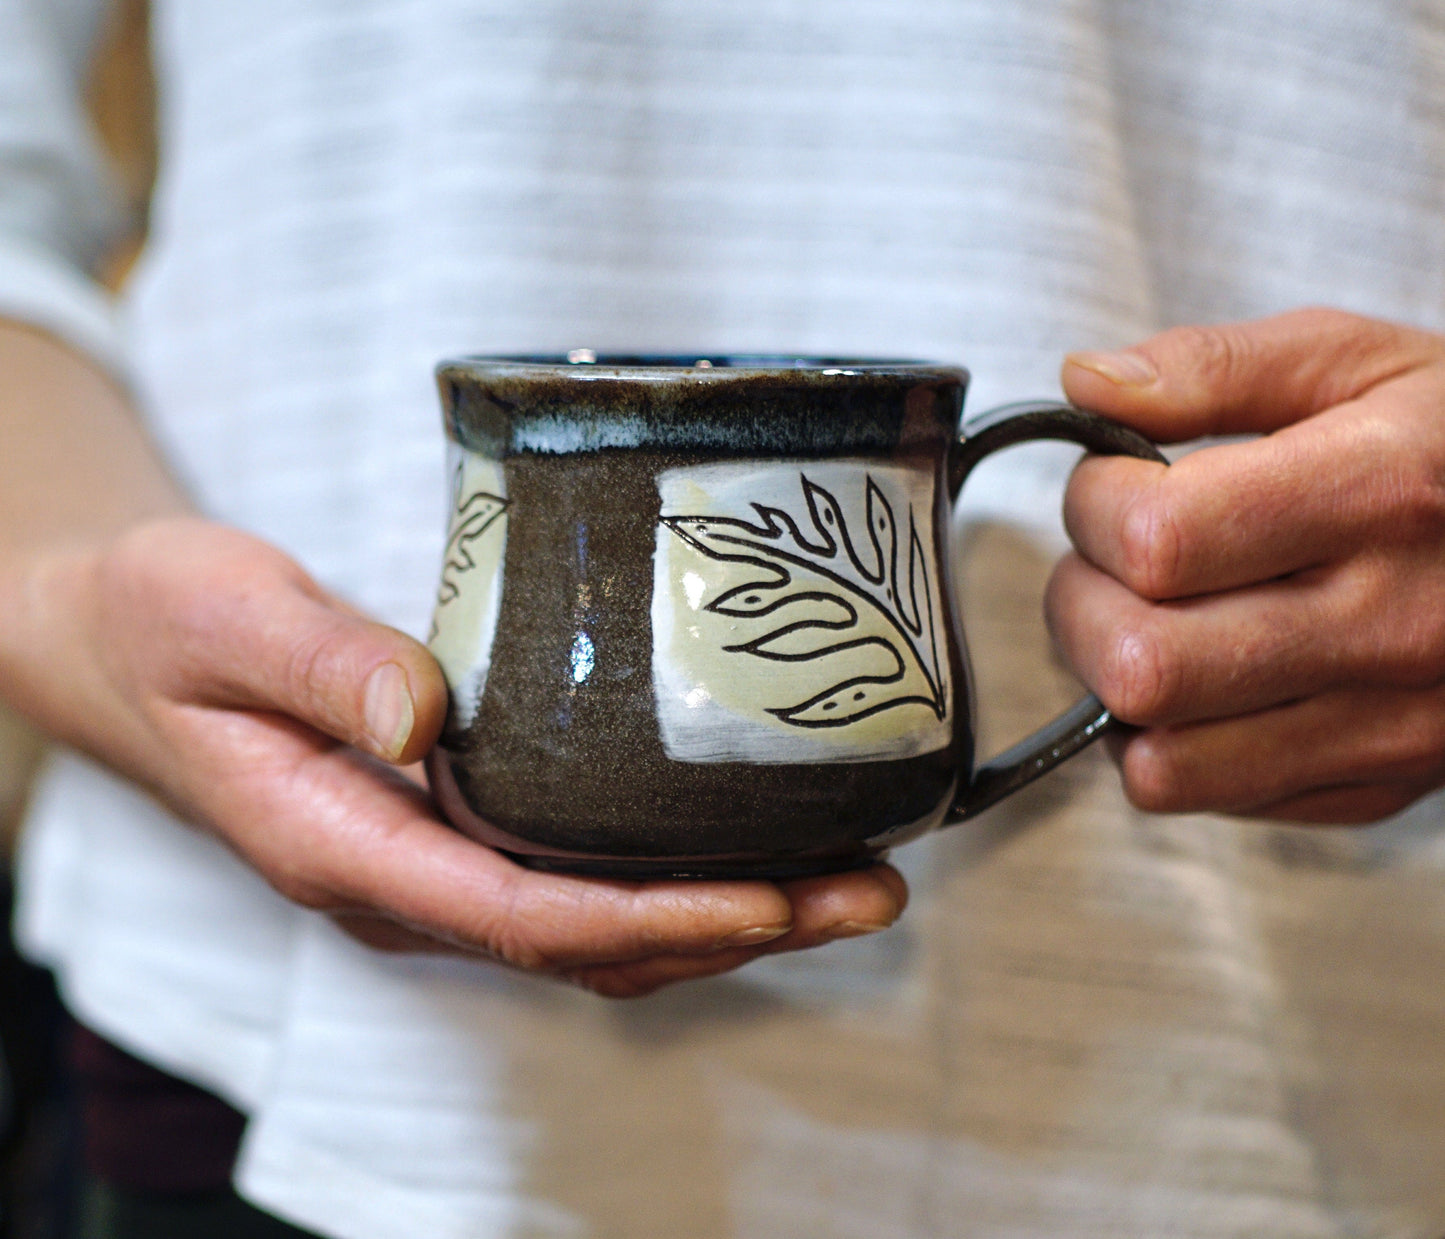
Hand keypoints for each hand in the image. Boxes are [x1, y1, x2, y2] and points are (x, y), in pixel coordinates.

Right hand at [2, 518, 904, 995]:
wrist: (128, 648)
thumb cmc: (165, 625)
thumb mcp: (219, 616)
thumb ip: (318, 662)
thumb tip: (423, 708)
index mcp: (342, 850)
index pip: (519, 918)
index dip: (650, 920)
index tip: (767, 901)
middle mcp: (404, 883)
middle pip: (592, 945)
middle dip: (736, 930)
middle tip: (865, 890)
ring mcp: (437, 867)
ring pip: (602, 930)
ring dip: (731, 916)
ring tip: (851, 878)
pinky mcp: (462, 831)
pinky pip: (585, 883)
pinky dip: (679, 879)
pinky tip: (755, 841)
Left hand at [1046, 308, 1444, 822]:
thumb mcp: (1353, 362)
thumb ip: (1211, 368)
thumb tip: (1084, 382)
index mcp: (1383, 493)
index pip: (1160, 542)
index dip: (1096, 507)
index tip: (1112, 485)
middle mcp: (1393, 623)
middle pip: (1145, 667)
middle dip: (1083, 606)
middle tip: (1106, 564)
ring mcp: (1393, 722)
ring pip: (1163, 761)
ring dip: (1112, 688)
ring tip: (1142, 622)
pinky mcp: (1381, 782)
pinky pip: (1208, 795)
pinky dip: (1168, 742)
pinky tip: (1200, 677)